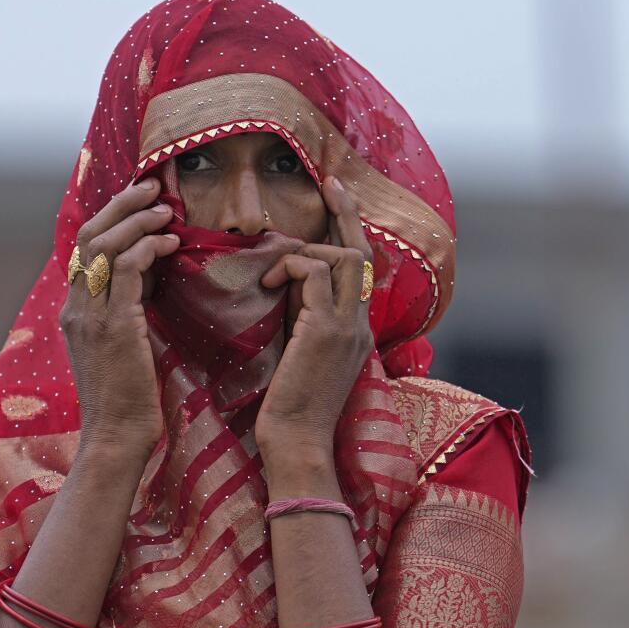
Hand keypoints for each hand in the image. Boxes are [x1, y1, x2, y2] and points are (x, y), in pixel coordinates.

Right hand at [59, 176, 179, 456]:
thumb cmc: (127, 400)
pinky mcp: (114, 326)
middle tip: (151, 187)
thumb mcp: (121, 346)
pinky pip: (128, 270)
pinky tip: (170, 242)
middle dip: (121, 204)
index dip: (111, 217)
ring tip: (166, 209)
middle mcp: (76, 307)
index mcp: (75, 311)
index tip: (139, 201)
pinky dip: (148, 247)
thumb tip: (149, 279)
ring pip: (106, 245)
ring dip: (138, 219)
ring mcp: (91, 316)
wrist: (116, 439)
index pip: (86, 249)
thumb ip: (126, 310)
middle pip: (90, 235)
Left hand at [255, 175, 374, 459]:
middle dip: (345, 213)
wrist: (296, 444)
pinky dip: (289, 268)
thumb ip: (301, 318)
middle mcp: (360, 324)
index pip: (361, 269)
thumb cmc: (289, 408)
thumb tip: (284, 282)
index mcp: (356, 330)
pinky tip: (266, 287)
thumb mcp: (299, 354)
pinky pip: (314, 273)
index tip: (336, 197)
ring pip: (341, 257)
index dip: (350, 230)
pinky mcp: (326, 330)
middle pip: (362, 252)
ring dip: (301, 252)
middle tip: (328, 183)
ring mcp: (348, 326)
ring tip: (269, 272)